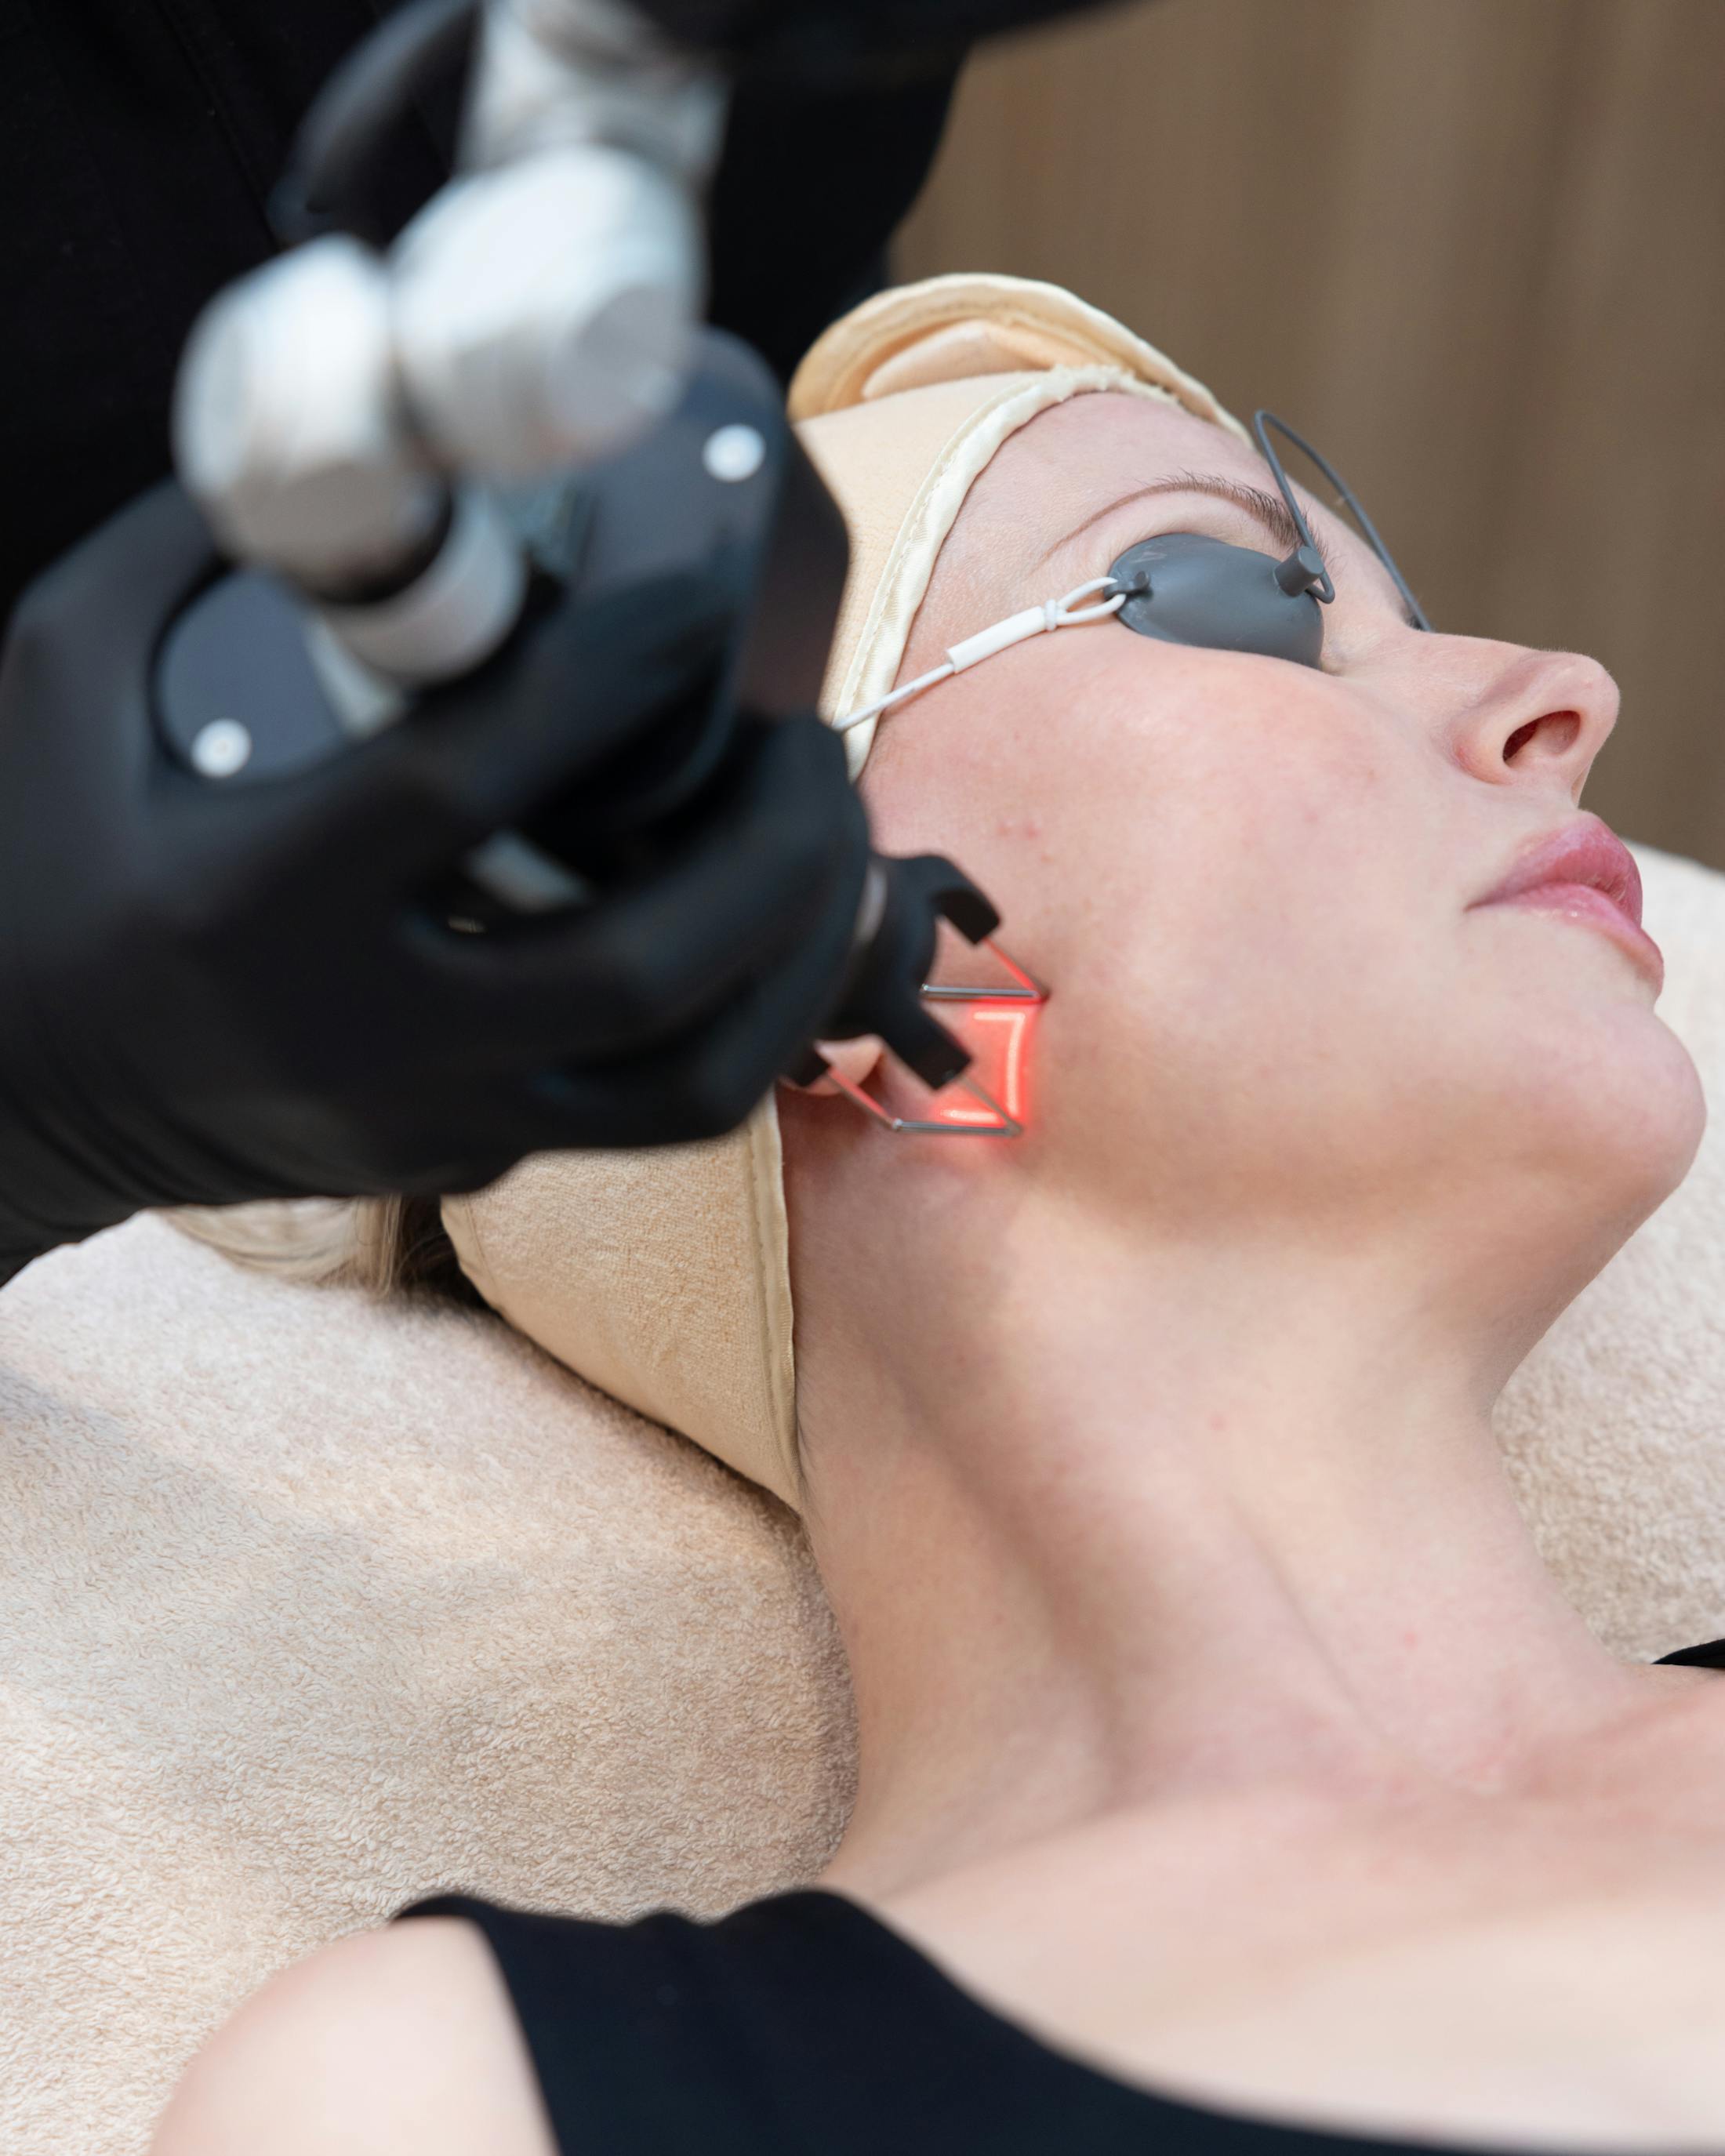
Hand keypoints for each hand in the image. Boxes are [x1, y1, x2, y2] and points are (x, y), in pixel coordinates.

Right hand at [0, 481, 867, 1273]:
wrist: (16, 1084)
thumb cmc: (43, 856)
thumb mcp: (72, 671)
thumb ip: (217, 554)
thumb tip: (394, 450)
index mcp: (259, 896)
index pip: (482, 776)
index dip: (623, 668)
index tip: (704, 589)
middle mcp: (365, 1029)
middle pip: (642, 965)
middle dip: (775, 846)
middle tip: (808, 735)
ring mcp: (430, 1116)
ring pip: (686, 1080)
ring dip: (795, 954)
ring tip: (824, 835)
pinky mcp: (468, 1162)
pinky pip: (653, 1116)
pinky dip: (745, 1018)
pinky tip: (767, 925)